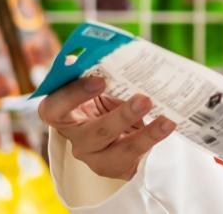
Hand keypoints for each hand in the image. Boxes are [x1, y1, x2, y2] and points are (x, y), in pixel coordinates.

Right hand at [39, 76, 177, 179]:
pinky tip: (167, 127)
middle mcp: (76, 139)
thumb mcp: (98, 84)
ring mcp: (96, 158)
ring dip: (145, 135)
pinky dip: (154, 142)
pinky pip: (136, 160)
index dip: (73, 95)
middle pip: (94, 133)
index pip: (54, 108)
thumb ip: (101, 72)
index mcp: (61, 114)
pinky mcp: (117, 168)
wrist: (117, 126)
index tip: (100, 79)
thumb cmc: (102, 98)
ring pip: (120, 151)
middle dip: (121, 117)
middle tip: (144, 99)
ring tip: (166, 121)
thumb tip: (122, 53)